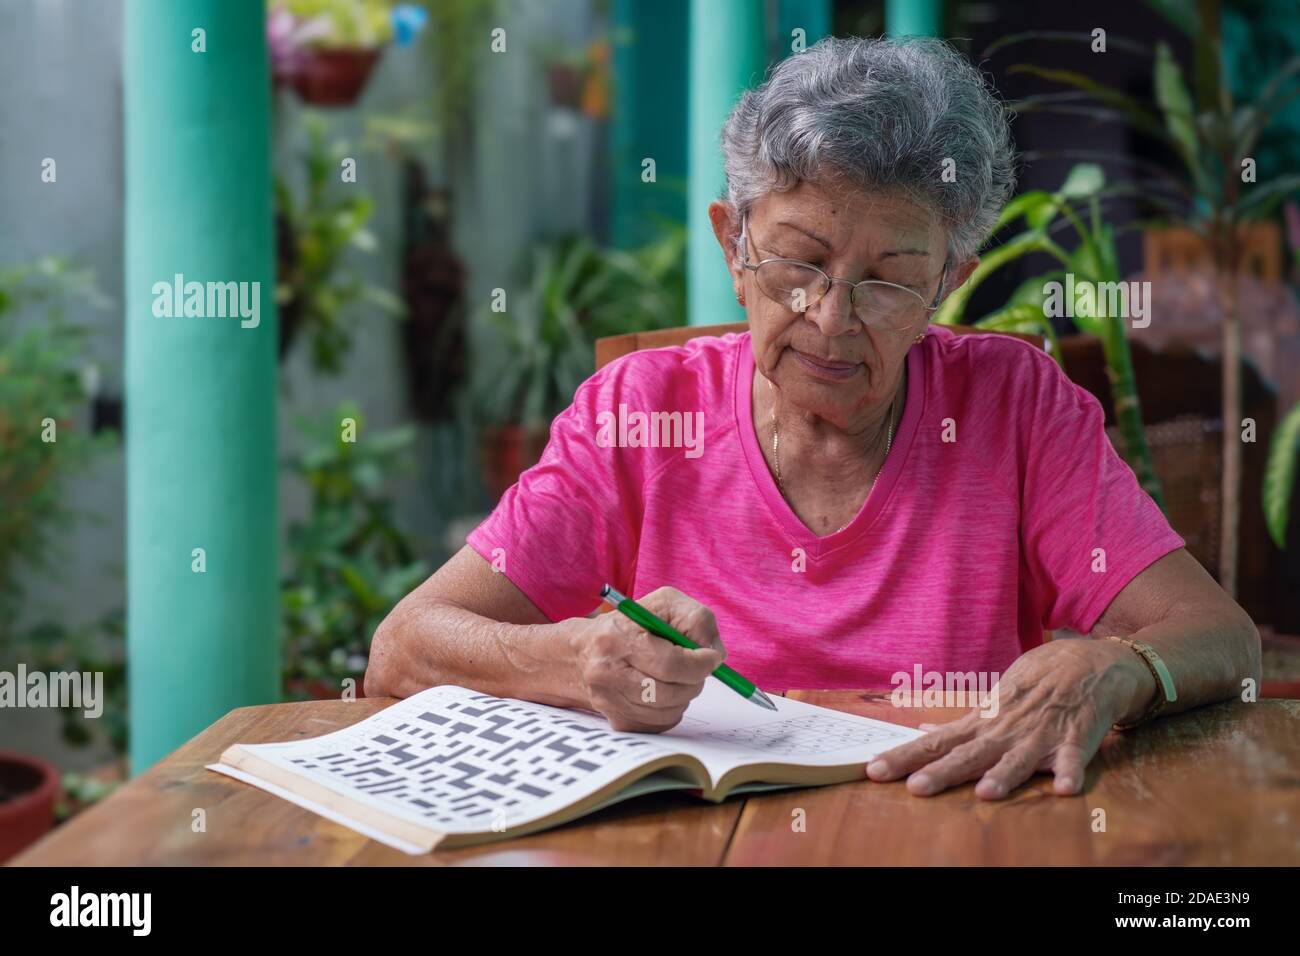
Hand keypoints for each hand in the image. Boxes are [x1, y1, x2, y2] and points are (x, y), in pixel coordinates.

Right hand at [570, 587, 725, 732]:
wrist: (583, 653)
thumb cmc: (631, 625)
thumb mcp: (664, 604)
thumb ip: (696, 620)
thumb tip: (716, 654)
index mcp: (616, 638)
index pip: (669, 664)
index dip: (699, 664)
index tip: (711, 657)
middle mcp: (606, 673)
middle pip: (670, 693)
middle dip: (694, 681)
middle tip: (696, 668)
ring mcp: (609, 702)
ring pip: (669, 712)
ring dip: (684, 695)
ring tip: (676, 676)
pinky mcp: (616, 722)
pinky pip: (661, 724)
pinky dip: (672, 709)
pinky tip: (663, 690)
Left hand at [865, 639, 1155, 798]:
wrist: (1089, 662)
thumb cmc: (1036, 683)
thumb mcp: (994, 700)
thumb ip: (965, 724)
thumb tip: (927, 729)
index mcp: (983, 722)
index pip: (936, 742)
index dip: (905, 756)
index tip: (874, 770)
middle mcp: (1006, 729)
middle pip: (969, 754)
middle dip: (942, 772)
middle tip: (915, 788)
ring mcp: (1041, 733)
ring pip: (1019, 758)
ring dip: (1004, 775)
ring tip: (986, 793)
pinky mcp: (1077, 737)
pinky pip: (1074, 758)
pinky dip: (1070, 771)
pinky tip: (1064, 789)